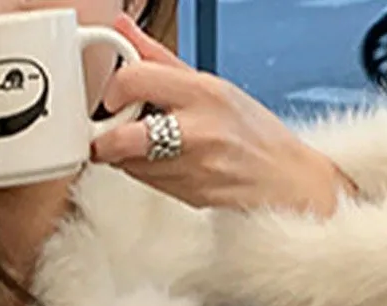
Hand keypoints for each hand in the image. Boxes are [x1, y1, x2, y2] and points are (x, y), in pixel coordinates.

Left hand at [93, 16, 359, 216]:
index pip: (133, 81)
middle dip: (105, 135)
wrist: (281, 180)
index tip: (115, 94)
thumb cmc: (250, 131)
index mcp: (201, 93)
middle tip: (112, 126)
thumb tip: (124, 30)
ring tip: (143, 140)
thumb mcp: (209, 83)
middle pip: (120, 138)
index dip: (113, 90)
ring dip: (122, 153)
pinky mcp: (182, 195)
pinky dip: (140, 169)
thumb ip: (159, 59)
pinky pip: (142, 181)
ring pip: (125, 163)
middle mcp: (193, 132)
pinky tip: (159, 159)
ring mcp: (187, 168)